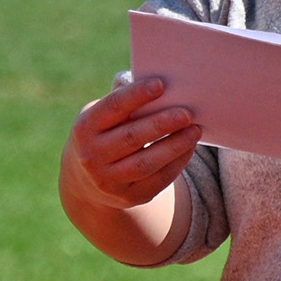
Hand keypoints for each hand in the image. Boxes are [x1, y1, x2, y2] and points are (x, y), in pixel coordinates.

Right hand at [61, 76, 201, 211]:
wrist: (87, 179)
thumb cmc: (103, 132)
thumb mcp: (101, 115)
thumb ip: (122, 99)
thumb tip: (156, 82)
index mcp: (85, 127)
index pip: (113, 108)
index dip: (136, 95)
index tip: (161, 84)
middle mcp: (92, 156)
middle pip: (132, 138)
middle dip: (161, 124)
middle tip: (186, 112)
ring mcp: (109, 180)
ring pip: (147, 163)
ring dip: (174, 145)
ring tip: (195, 130)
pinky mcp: (129, 197)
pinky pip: (157, 180)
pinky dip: (176, 163)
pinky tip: (189, 147)